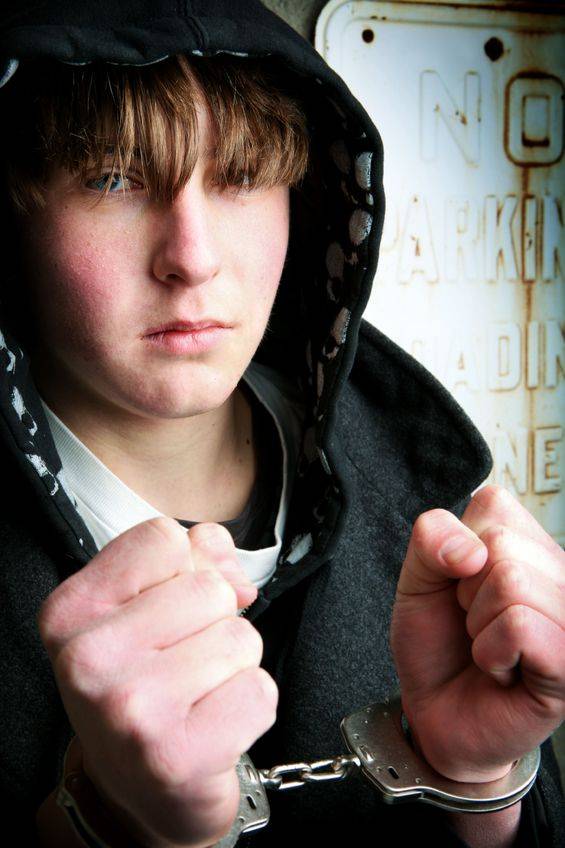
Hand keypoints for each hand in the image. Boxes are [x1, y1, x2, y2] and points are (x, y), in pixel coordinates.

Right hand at [37, 518, 277, 847]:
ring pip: (240, 637)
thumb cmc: (144, 688)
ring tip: (197, 695)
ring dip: (235, 666)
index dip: (188, 567)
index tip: (171, 607)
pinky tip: (214, 724)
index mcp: (73, 611)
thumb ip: (193, 558)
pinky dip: (251, 706)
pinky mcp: (175, 754)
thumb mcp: (146, 610)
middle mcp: (89, 658)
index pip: (163, 538)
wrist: (140, 790)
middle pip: (209, 588)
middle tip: (183, 664)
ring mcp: (130, 708)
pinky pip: (259, 690)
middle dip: (216, 622)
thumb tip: (232, 569)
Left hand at [390, 484, 564, 782]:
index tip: (461, 586)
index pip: (494, 504)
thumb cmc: (438, 644)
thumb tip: (472, 551)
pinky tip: (501, 670)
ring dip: (478, 624)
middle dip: (465, 591)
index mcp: (531, 543)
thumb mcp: (418, 579)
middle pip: (501, 545)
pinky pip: (520, 626)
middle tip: (474, 623)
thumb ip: (432, 540)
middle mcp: (561, 574)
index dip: (456, 549)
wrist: (437, 713)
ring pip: (512, 582)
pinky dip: (491, 651)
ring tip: (489, 646)